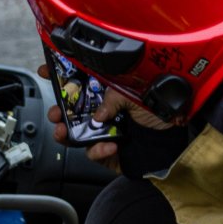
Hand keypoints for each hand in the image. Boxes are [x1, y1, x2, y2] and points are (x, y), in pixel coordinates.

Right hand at [37, 64, 172, 174]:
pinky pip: (93, 153)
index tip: (46, 70)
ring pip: (74, 134)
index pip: (80, 81)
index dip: (61, 75)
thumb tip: (97, 115)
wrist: (176, 141)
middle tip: (55, 112)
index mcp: (107, 92)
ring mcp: (103, 132)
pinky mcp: (107, 152)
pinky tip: (109, 146)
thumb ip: (113, 100)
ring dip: (66, 133)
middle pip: (71, 110)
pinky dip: (98, 150)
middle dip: (58, 111)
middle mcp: (103, 111)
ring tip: (63, 131)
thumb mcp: (136, 95)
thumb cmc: (161, 112)